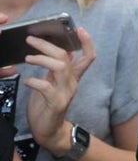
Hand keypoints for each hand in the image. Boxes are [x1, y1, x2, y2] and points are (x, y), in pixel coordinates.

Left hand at [22, 26, 95, 155]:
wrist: (49, 131)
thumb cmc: (47, 105)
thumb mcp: (52, 82)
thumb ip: (56, 68)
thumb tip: (61, 50)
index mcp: (73, 77)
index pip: (88, 57)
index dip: (87, 42)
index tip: (79, 29)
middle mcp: (72, 83)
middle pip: (66, 57)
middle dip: (48, 45)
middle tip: (31, 39)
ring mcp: (65, 93)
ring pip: (60, 68)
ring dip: (42, 60)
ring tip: (27, 58)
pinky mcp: (57, 104)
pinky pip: (47, 88)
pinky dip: (35, 81)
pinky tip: (28, 81)